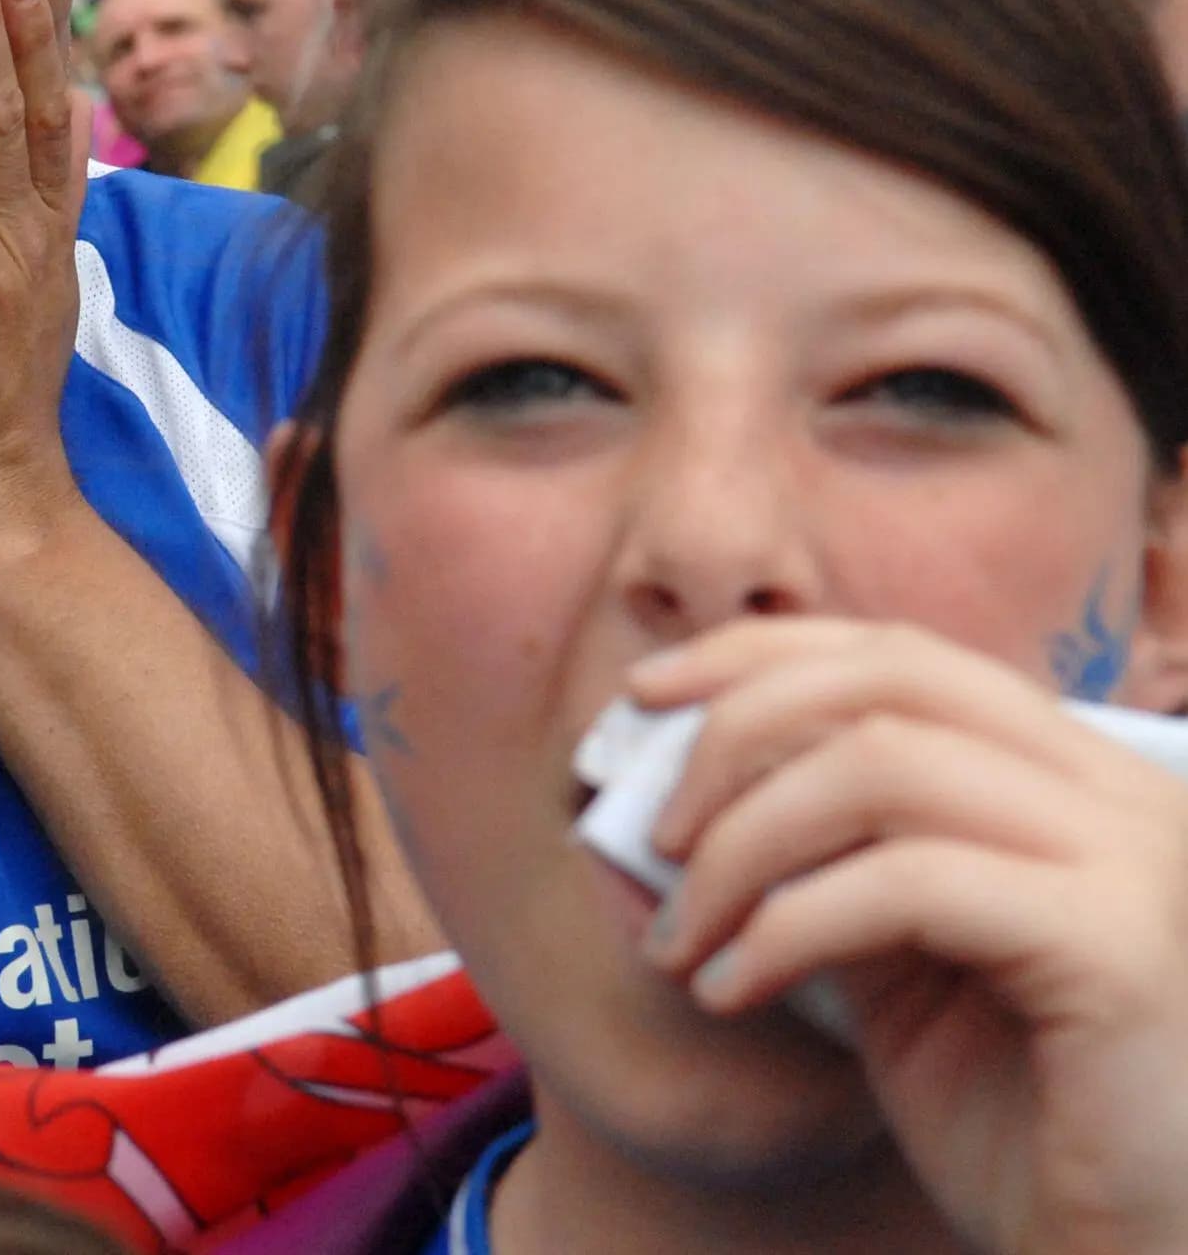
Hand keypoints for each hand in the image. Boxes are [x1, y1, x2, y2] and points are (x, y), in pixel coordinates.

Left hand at [636, 621, 1187, 1254]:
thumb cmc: (1012, 1124)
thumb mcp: (884, 965)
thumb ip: (804, 867)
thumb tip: (643, 804)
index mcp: (1079, 783)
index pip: (904, 658)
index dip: (759, 656)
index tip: (642, 697)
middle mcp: (1127, 799)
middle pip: (891, 683)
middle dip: (735, 736)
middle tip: (654, 835)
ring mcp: (1138, 864)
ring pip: (883, 768)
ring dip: (741, 847)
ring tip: (680, 941)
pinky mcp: (1120, 948)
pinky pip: (909, 884)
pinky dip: (787, 925)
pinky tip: (730, 991)